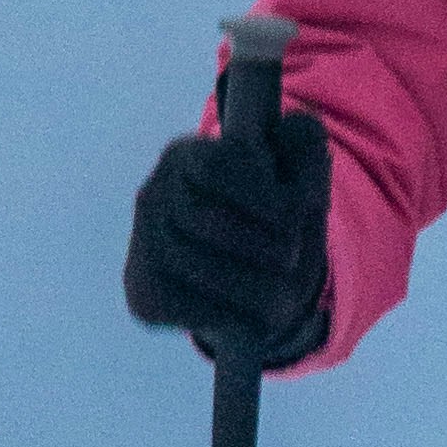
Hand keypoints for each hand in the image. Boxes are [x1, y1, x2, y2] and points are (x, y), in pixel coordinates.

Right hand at [123, 104, 334, 364]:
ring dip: (253, 286)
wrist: (258, 276)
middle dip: (262, 244)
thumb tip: (285, 131)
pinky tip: (247, 314)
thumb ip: (303, 139)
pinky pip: (186, 308)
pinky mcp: (143, 294)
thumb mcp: (304, 168)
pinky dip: (228, 316)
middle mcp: (153, 195)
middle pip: (206, 222)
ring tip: (281, 292)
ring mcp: (143, 246)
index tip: (297, 213)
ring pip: (199, 270)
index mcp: (187, 154)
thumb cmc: (282, 211)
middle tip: (290, 256)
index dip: (262, 194)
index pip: (217, 165)